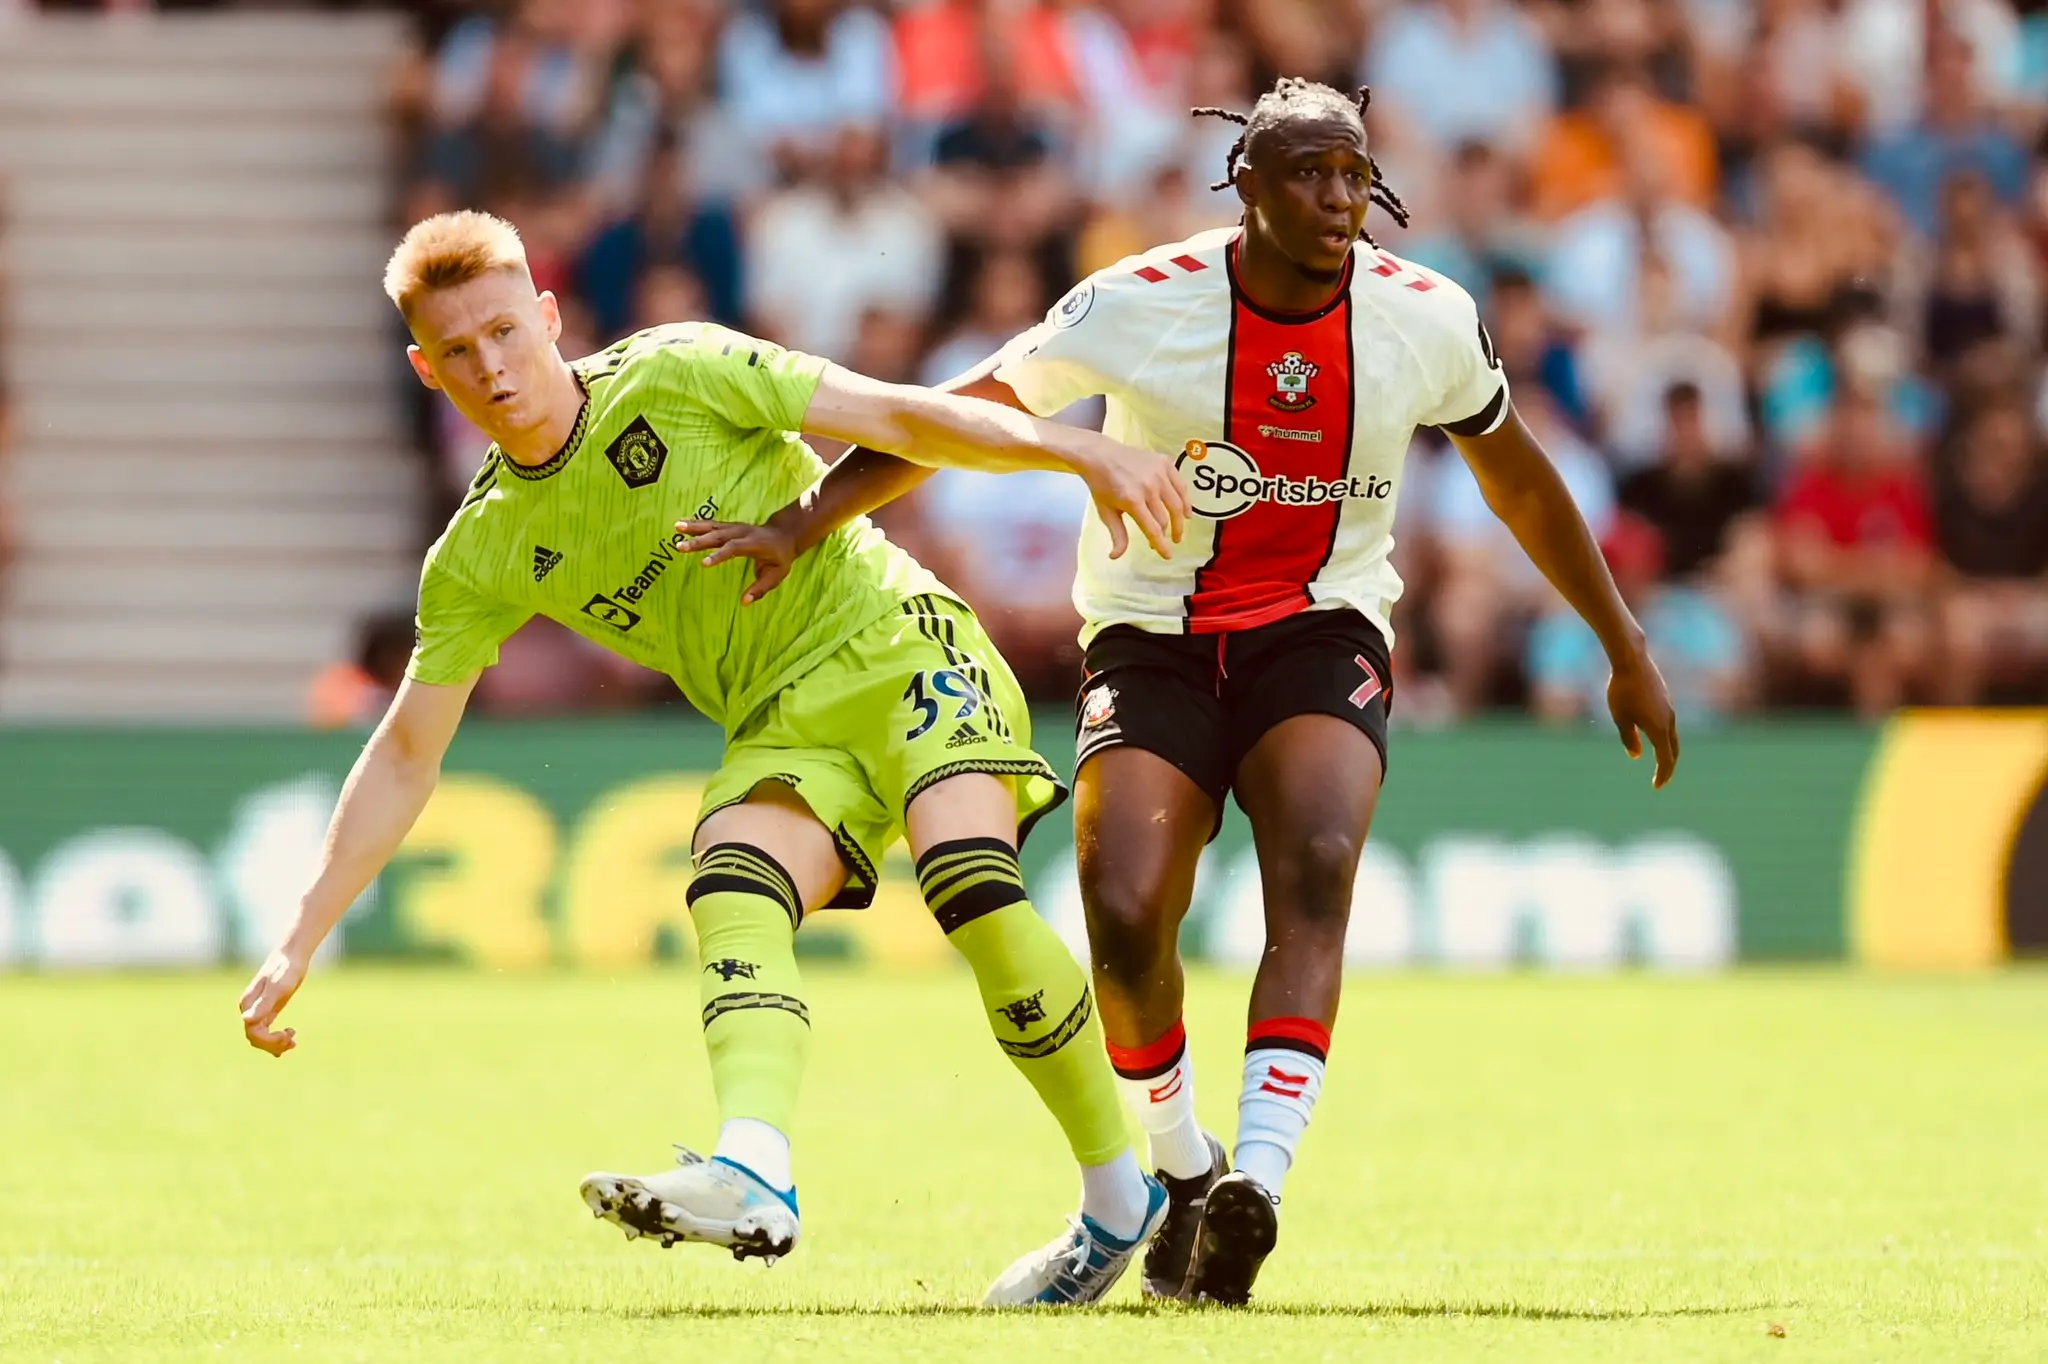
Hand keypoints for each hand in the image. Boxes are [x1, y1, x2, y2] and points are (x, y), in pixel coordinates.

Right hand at [239, 948, 308, 1056]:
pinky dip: (275, 1039)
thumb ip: (263, 1004)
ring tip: (293, 1042)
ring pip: (260, 1036)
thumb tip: (246, 1020)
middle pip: (255, 1038)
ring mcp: (258, 1009)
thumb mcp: (278, 988)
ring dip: (275, 1044)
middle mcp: (250, 1009)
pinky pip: (266, 1030)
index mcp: (248, 1004)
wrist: (292, 955)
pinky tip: (289, 1040)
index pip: (252, 1033)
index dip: (269, 1040)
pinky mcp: (268, 1008)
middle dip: (273, 1044)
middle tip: (293, 1041)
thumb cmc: (286, 969)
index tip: (287, 1034)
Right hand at [676, 518, 796, 604]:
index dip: (719, 555)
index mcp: (754, 544)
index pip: (734, 548)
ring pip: (713, 527)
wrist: (783, 534)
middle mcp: (742, 533)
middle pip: (719, 536)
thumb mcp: (777, 575)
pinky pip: (711, 524)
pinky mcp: (729, 526)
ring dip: (694, 527)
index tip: (703, 563)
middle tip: (680, 547)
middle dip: (699, 541)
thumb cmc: (780, 558)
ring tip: (676, 528)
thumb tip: (744, 602)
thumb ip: (761, 588)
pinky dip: (695, 524)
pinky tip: (680, 525)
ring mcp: (735, 527)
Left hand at [1073, 436, 1189, 560]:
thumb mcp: (1106, 512)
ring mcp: (1158, 473)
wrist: (1101, 455)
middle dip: (1170, 533)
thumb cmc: (1102, 485)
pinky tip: (1187, 512)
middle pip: (1166, 518)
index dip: (1161, 545)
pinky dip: (1186, 500)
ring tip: (1178, 531)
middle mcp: (1148, 486)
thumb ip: (1116, 534)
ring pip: (1177, 504)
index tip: (1167, 555)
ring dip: (1180, 521)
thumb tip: (1116, 556)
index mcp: (1132, 500)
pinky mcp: (1165, 463)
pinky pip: (1181, 486)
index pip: (1153, 529)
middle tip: (1172, 541)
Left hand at [1607, 644, 1679, 788]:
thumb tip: (1636, 755)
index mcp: (1659, 729)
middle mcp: (1669, 720)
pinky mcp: (1665, 700)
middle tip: (1661, 779)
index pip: (1665, 759)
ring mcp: (1669, 709)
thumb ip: (1628, 738)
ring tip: (1660, 761)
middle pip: (1673, 750)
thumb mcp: (1620, 718)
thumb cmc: (1622, 691)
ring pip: (1672, 736)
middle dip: (1668, 766)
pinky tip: (1654, 736)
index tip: (1657, 786)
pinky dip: (1664, 736)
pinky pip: (1668, 724)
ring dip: (1667, 750)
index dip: (1662, 774)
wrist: (1632, 660)